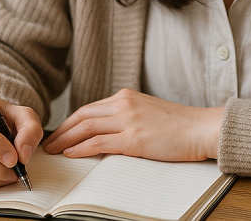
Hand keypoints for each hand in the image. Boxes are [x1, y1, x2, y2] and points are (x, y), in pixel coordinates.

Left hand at [42, 88, 222, 161]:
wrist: (202, 128)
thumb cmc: (179, 125)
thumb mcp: (148, 112)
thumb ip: (127, 116)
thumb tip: (107, 131)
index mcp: (126, 96)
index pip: (89, 108)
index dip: (70, 121)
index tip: (59, 132)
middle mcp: (124, 103)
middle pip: (82, 116)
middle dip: (62, 130)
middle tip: (48, 143)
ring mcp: (129, 120)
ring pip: (86, 128)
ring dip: (65, 140)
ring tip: (53, 150)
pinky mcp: (134, 137)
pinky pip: (99, 142)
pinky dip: (81, 148)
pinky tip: (71, 154)